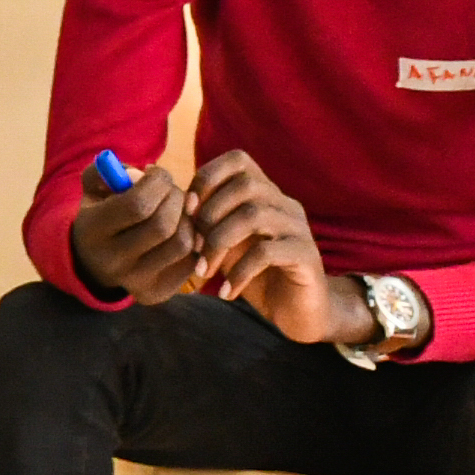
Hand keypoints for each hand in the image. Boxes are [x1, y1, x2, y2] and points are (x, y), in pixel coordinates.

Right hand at [69, 160, 203, 303]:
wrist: (94, 261)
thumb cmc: (101, 214)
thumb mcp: (94, 187)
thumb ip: (109, 171)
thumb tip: (140, 173)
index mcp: (92, 231)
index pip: (138, 204)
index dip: (157, 182)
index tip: (156, 174)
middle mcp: (111, 261)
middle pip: (163, 225)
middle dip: (176, 199)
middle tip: (171, 191)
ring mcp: (135, 282)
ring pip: (182, 244)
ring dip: (188, 220)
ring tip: (178, 211)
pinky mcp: (156, 293)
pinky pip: (191, 262)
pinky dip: (192, 242)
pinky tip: (179, 232)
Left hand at [183, 149, 349, 344]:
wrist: (298, 314)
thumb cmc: (255, 276)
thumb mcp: (225, 245)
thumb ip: (205, 223)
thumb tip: (167, 201)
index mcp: (266, 195)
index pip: (238, 160)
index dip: (207, 178)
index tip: (187, 210)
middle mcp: (285, 205)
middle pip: (245, 185)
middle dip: (209, 215)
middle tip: (194, 248)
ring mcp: (299, 228)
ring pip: (254, 216)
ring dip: (219, 244)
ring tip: (204, 271)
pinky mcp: (307, 256)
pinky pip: (268, 252)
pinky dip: (240, 272)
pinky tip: (228, 291)